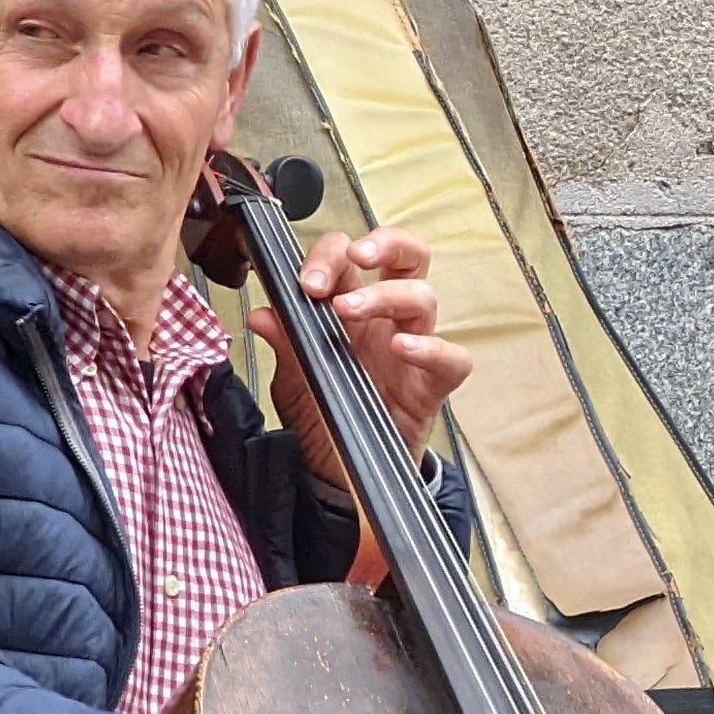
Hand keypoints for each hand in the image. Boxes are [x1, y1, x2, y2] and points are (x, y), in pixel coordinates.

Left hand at [253, 223, 469, 474]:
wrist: (337, 471)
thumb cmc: (320, 415)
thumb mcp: (292, 380)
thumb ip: (284, 345)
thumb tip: (262, 315)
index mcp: (351, 306)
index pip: (351, 257)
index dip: (331, 257)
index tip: (308, 282)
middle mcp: (386, 319)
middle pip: (408, 256)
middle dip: (385, 243)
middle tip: (357, 256)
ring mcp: (413, 348)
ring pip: (424, 297)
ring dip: (387, 294)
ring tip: (350, 310)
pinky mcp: (432, 385)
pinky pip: (451, 358)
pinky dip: (431, 348)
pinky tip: (403, 348)